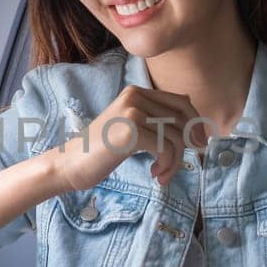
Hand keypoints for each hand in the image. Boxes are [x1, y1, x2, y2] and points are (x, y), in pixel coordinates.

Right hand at [51, 85, 209, 191]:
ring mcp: (132, 111)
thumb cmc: (101, 150)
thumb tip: (191, 108)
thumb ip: (155, 117)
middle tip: (178, 166)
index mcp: (135, 92)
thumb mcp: (131, 127)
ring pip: (176, 137)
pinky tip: (155, 174)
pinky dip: (167, 166)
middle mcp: (135, 96)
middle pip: (182, 119)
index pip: (181, 102)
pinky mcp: (131, 131)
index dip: (195, 124)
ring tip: (161, 174)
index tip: (197, 146)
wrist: (70, 164)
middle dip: (186, 146)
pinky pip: (166, 149)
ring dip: (175, 162)